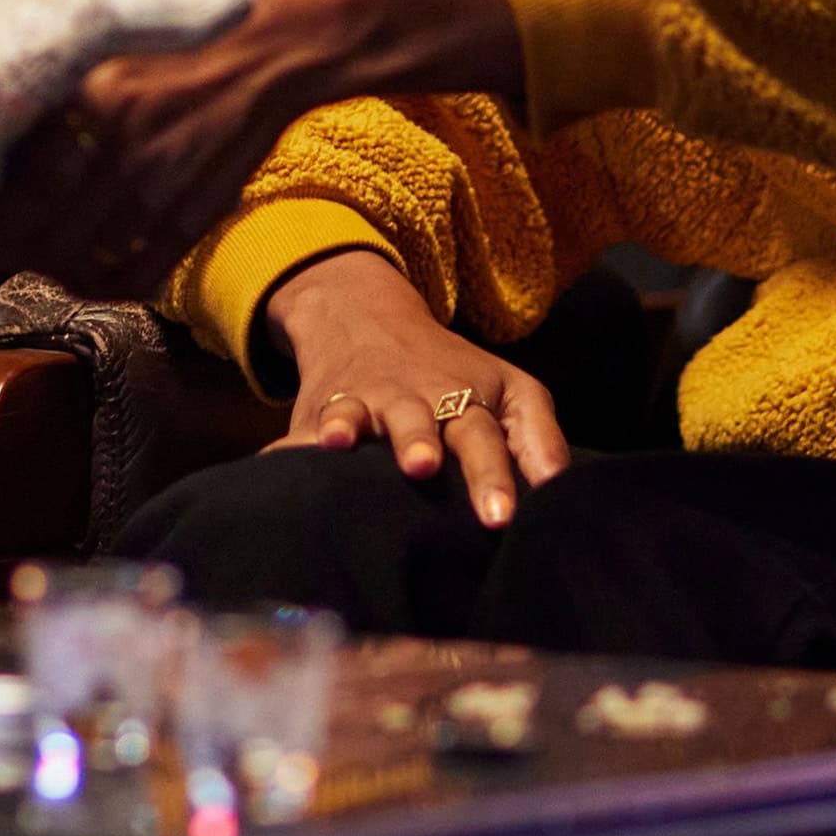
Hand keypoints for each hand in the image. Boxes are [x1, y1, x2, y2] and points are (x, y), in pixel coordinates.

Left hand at [0, 0, 521, 301]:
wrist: (300, 29)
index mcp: (95, 75)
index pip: (5, 150)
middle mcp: (125, 142)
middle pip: (29, 221)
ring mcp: (161, 186)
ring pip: (72, 255)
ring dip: (29, 261)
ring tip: (5, 249)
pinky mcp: (193, 215)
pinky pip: (129, 273)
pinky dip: (91, 280)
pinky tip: (71, 261)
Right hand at [265, 249, 568, 528]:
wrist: (369, 317)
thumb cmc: (456, 373)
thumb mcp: (510, 389)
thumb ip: (539, 437)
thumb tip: (560, 489)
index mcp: (465, 400)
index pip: (485, 437)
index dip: (492, 475)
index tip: (500, 518)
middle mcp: (412, 399)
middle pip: (420, 421)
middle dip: (419, 443)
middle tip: (423, 468)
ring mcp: (363, 401)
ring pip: (358, 412)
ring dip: (351, 426)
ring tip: (343, 443)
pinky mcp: (321, 410)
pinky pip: (301, 429)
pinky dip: (288, 445)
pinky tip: (275, 461)